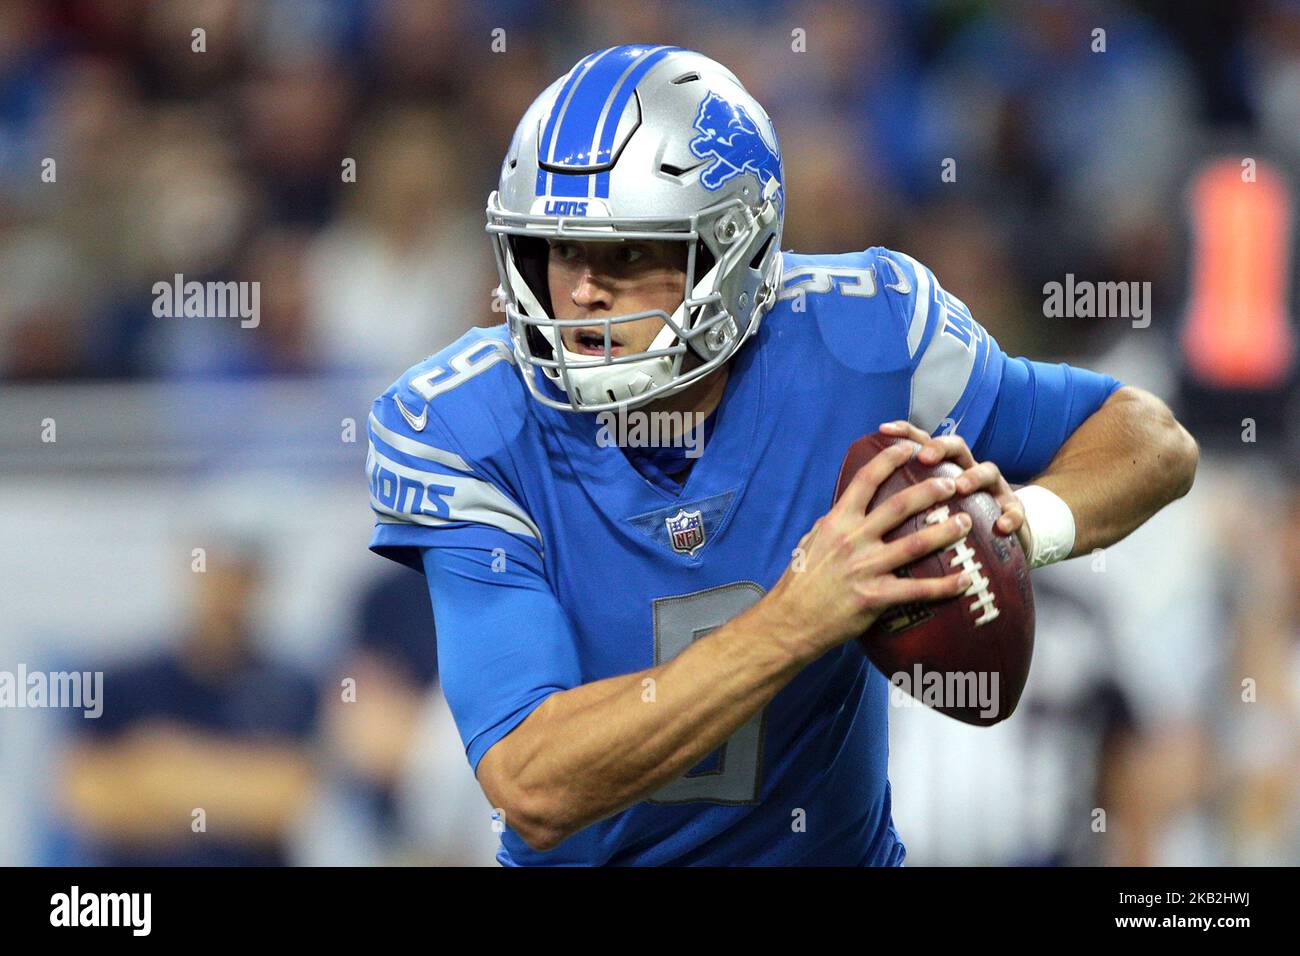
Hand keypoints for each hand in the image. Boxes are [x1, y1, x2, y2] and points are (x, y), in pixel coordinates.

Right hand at [766, 440, 973, 657]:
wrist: (790, 620)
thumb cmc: (800, 581)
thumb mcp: (811, 541)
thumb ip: (834, 524)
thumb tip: (847, 508)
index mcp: (837, 522)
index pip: (866, 480)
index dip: (889, 459)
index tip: (909, 447)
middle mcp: (853, 540)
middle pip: (900, 506)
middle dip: (930, 491)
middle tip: (952, 485)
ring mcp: (865, 568)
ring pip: (915, 544)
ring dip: (945, 532)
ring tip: (966, 523)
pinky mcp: (875, 597)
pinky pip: (918, 589)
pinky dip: (945, 585)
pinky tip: (965, 580)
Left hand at [878, 420, 1031, 554]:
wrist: (1002, 541)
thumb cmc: (953, 524)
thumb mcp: (927, 510)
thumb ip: (901, 501)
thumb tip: (859, 501)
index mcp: (944, 469)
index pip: (923, 441)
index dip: (905, 432)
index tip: (882, 429)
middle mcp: (969, 471)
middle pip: (957, 446)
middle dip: (940, 447)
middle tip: (924, 457)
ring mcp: (994, 489)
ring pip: (988, 471)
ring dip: (974, 476)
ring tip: (961, 486)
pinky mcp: (1014, 511)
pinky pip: (1015, 511)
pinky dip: (1010, 516)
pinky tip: (1001, 526)